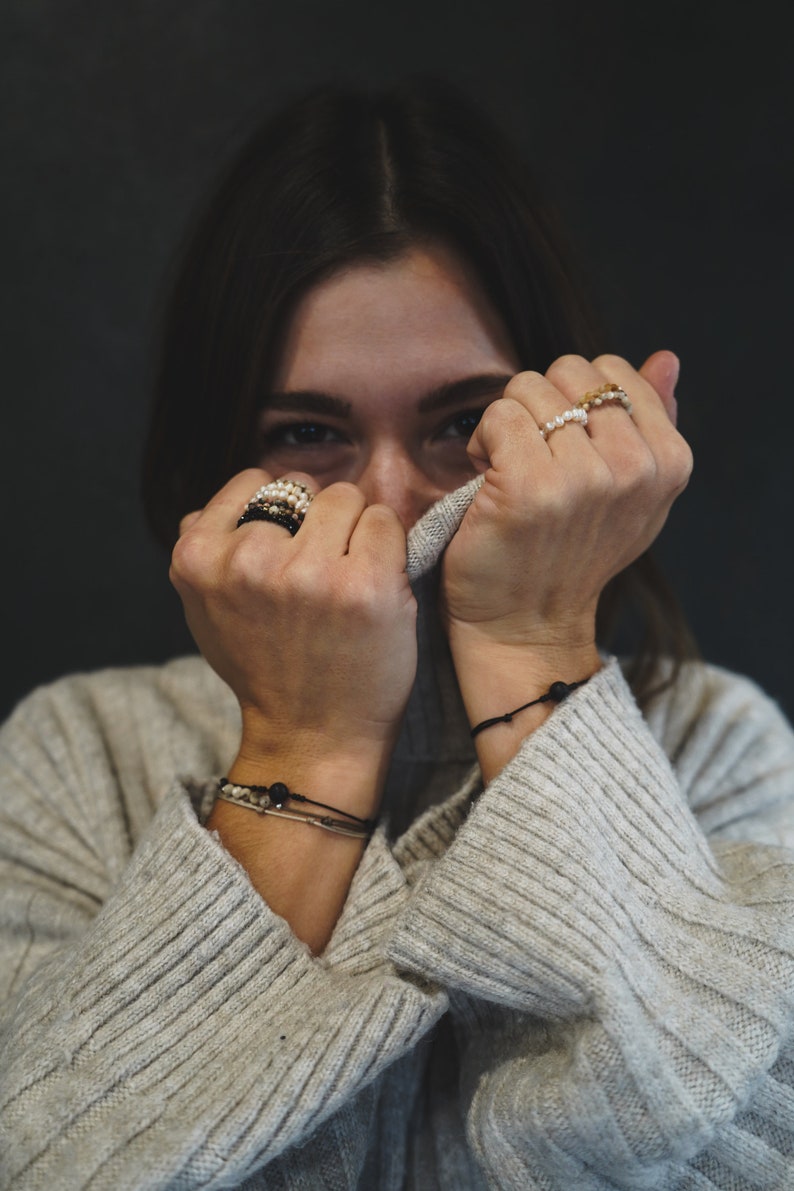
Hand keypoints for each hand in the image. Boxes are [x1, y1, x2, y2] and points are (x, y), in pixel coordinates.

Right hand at [170, 469, 416, 773]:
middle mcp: (249, 559)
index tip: (286, 553)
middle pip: (304, 488)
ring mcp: (308, 571)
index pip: (253, 481)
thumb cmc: (265, 670)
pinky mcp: (365, 584)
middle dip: (317, 520)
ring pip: (348, 497)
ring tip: (347, 579)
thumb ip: (208, 552)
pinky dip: (388, 546)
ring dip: (356, 530)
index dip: (278, 513)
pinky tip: (374, 586)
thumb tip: (217, 503)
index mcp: (199, 558)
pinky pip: (386, 521)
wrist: (312, 736)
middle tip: (320, 574)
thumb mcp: (205, 611)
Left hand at [441, 351, 691, 652]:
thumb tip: (666, 357)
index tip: (566, 448)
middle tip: (533, 459)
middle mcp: (634, 468)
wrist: (526, 622)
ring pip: (528, 389)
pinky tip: (487, 478)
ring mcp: (584, 478)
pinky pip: (498, 415)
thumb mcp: (631, 493)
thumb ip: (652, 421)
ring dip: (507, 424)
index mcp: (668, 462)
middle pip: (568, 372)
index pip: (613, 370)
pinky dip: (482, 441)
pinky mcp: (531, 487)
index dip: (574, 398)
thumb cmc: (570, 551)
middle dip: (540, 405)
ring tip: (510, 471)